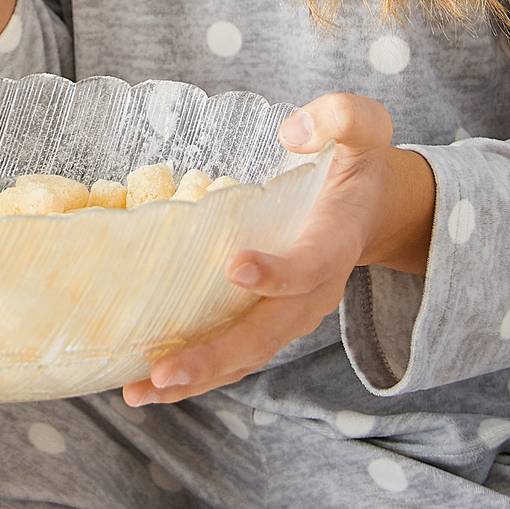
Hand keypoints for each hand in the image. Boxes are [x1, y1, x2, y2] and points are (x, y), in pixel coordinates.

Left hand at [122, 94, 433, 405]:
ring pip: (244, 357)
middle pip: (266, 335)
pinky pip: (232, 357)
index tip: (235, 267)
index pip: (310, 265)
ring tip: (140, 391)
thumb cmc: (353, 162)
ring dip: (194, 378)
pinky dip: (193, 376)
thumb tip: (292, 131)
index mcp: (335, 241)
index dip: (278, 272)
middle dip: (216, 356)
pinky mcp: (266, 321)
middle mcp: (313, 292)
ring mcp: (289, 315)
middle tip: (163, 369)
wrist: (369, 208)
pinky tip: (145, 386)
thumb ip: (340, 117)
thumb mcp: (363, 127)